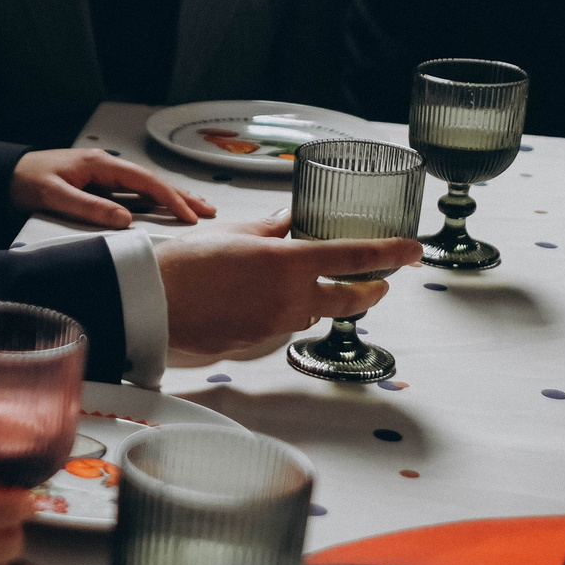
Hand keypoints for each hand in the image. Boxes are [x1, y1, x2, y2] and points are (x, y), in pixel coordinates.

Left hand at [10, 148, 213, 228]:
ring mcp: (103, 176)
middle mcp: (107, 167)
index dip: (171, 199)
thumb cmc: (25, 181)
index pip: (146, 182)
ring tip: (196, 212)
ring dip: (170, 200)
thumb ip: (89, 208)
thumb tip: (126, 220)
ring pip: (144, 189)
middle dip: (182, 196)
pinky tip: (164, 213)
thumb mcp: (54, 195)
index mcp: (101, 164)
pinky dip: (151, 204)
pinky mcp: (97, 187)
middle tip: (209, 212)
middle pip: (152, 182)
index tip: (190, 217)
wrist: (3, 175)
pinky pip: (131, 196)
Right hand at [156, 212, 422, 361]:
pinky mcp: (257, 343)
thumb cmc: (185, 263)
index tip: (413, 250)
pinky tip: (263, 300)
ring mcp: (276, 325)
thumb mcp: (235, 232)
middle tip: (378, 282)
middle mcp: (291, 298)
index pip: (358, 257)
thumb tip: (292, 220)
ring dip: (322, 301)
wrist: (151, 302)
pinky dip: (285, 312)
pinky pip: (283, 326)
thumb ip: (273, 228)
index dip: (392, 252)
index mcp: (289, 263)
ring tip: (309, 285)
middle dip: (371, 290)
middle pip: (351, 300)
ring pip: (314, 313)